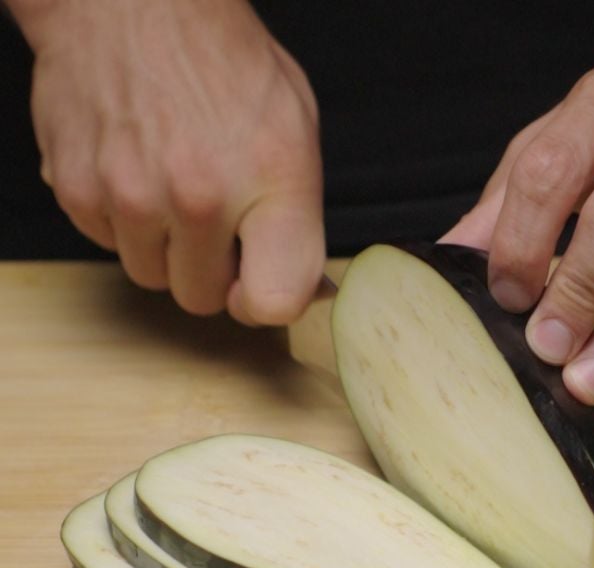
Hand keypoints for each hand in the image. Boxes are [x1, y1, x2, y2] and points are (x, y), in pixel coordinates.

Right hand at [15, 0, 324, 323]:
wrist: (131, 0)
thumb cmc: (222, 62)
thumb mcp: (296, 128)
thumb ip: (300, 218)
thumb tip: (307, 289)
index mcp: (270, 182)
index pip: (274, 302)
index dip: (264, 302)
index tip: (257, 280)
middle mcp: (199, 195)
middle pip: (203, 298)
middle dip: (210, 269)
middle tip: (213, 217)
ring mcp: (131, 195)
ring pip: (152, 275)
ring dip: (164, 247)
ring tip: (172, 185)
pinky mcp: (78, 189)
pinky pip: (107, 243)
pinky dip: (121, 220)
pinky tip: (136, 170)